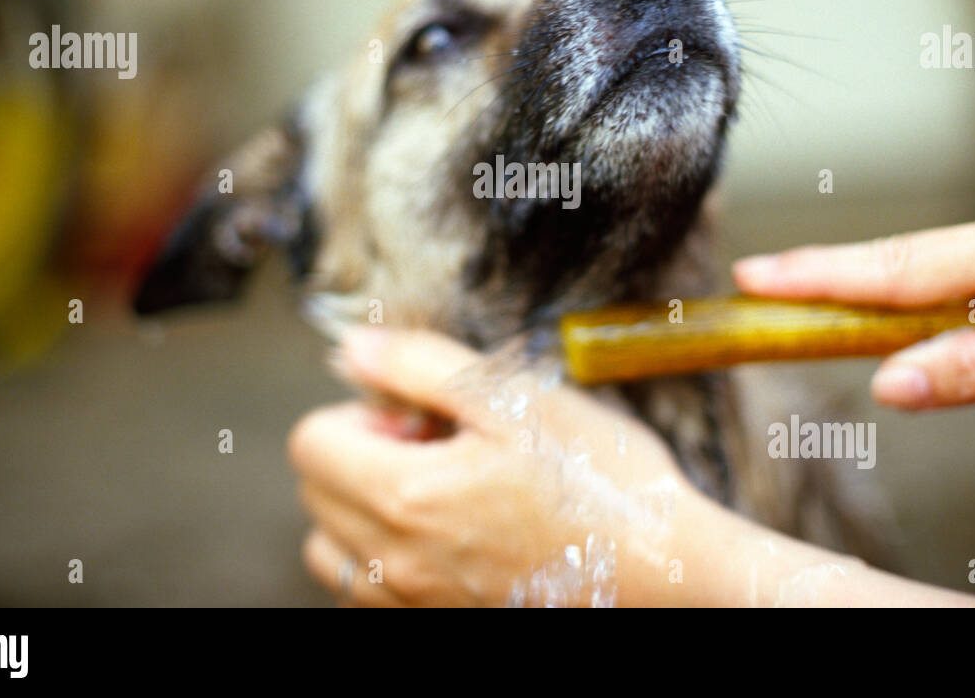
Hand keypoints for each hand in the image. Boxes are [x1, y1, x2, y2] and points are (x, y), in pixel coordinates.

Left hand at [288, 327, 719, 605]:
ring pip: (334, 552)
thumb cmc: (602, 484)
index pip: (310, 441)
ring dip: (365, 510)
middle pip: (315, 494)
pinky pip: (371, 593)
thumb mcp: (514, 399)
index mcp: (407, 494)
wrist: (665, 574)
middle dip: (362, 454)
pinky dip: (389, 557)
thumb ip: (420, 365)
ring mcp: (413, 603)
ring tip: (440, 491)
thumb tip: (351, 348)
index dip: (362, 410)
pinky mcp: (436, 625)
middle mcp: (396, 560)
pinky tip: (453, 535)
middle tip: (439, 445)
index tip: (418, 414)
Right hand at [733, 178, 974, 434]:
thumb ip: (974, 375)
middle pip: (908, 262)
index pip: (902, 267)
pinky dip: (946, 302)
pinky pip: (966, 267)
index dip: (820, 276)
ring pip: (938, 270)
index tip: (756, 276)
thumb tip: (887, 379)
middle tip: (766, 299)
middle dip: (843, 288)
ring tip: (967, 361)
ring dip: (916, 312)